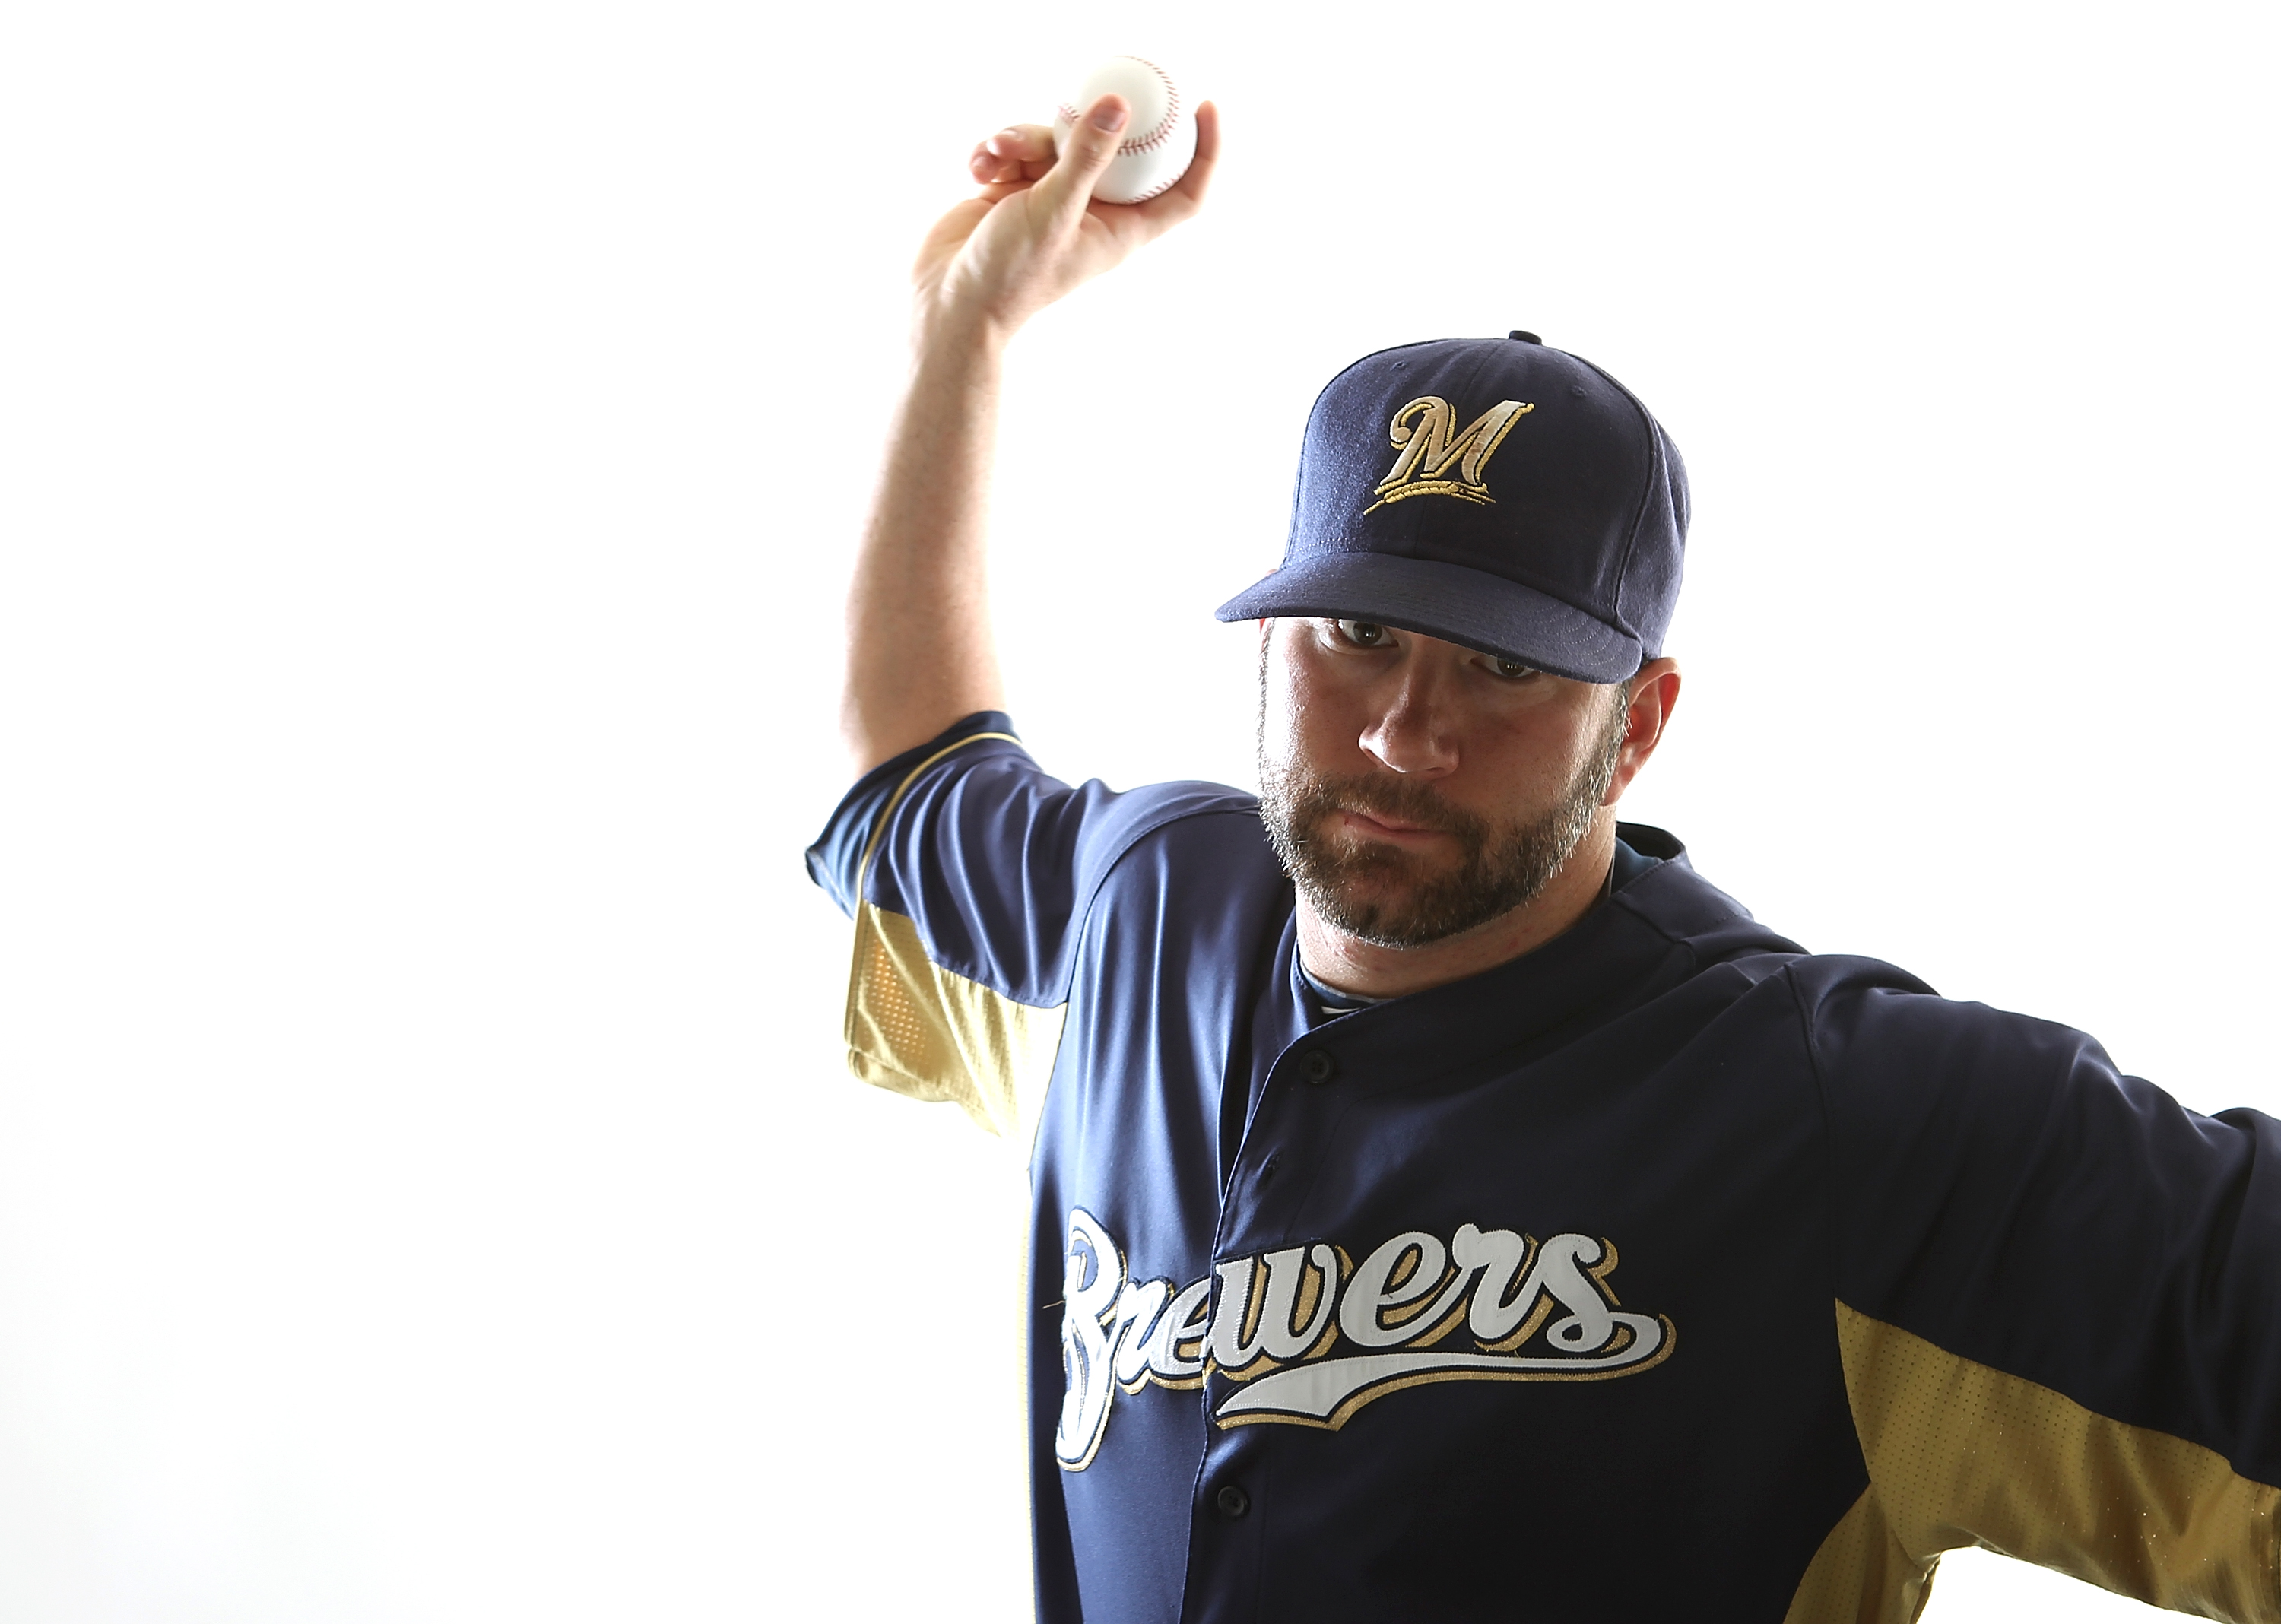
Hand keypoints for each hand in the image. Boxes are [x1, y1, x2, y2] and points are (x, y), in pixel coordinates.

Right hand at [910, 95, 1220, 345]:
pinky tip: (979, 165)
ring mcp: (1054, 200)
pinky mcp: (1017, 191)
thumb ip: (1086, 157)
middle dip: (1093, 123)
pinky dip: (999, 150)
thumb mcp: (1052, 211)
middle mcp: (1093, 213)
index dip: (1204, 152)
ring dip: (1026, 137)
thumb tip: (1118, 106)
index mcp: (1121, 230)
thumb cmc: (1009, 276)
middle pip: (1117, 151)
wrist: (948, 302)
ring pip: (1058, 142)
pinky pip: (1019, 150)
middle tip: (1094, 89)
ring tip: (1001, 150)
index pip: (1183, 193)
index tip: (1204, 105)